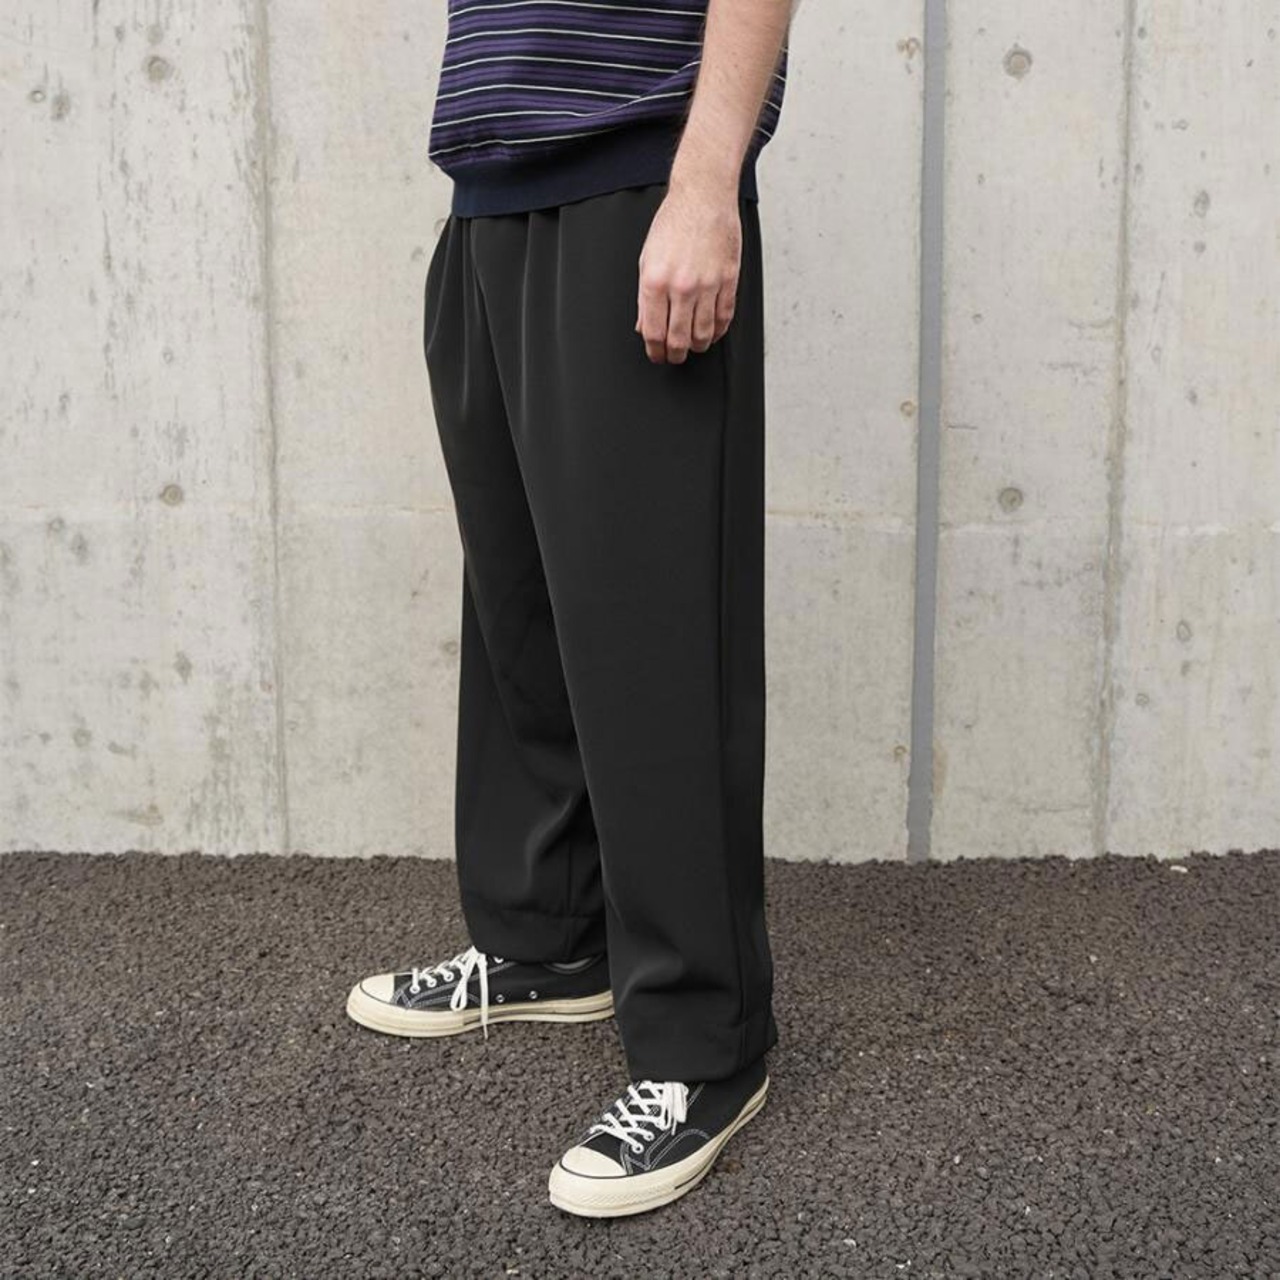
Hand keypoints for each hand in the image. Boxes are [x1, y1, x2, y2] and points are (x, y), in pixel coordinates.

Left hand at [635, 179, 741, 364]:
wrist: (703, 196)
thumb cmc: (674, 223)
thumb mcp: (647, 259)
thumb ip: (645, 296)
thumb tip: (645, 325)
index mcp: (655, 281)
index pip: (653, 332)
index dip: (655, 351)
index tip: (657, 355)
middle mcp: (681, 286)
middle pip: (678, 339)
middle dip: (675, 355)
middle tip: (674, 356)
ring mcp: (707, 285)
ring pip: (704, 334)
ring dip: (697, 346)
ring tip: (693, 346)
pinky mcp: (728, 280)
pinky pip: (724, 318)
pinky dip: (718, 331)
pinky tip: (712, 332)